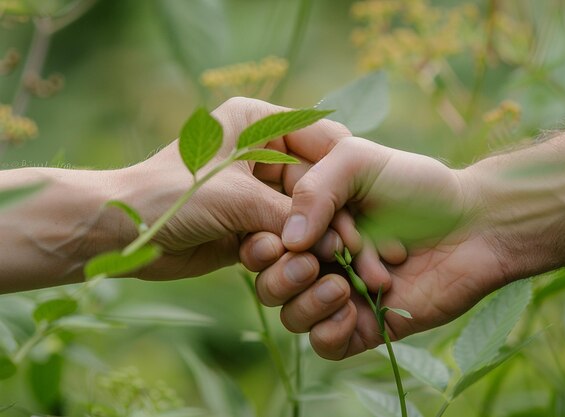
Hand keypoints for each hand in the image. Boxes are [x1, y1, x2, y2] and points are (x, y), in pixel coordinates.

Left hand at [115, 97, 350, 279]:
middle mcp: (261, 153)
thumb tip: (336, 244)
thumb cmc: (173, 196)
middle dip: (326, 217)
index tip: (362, 207)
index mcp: (258, 123)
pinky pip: (281, 239)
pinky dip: (286, 256)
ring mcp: (255, 191)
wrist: (123, 232)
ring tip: (318, 262)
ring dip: (305, 241)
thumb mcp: (239, 198)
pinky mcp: (249, 224)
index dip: (341, 176)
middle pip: (313, 184)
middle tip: (347, 249)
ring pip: (300, 215)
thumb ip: (290, 217)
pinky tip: (291, 269)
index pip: (319, 141)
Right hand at [240, 137, 505, 359]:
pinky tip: (352, 311)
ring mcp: (342, 294)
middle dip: (284, 276)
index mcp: (313, 224)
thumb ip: (316, 188)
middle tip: (318, 262)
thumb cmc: (419, 185)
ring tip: (345, 285)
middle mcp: (321, 260)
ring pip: (292, 317)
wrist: (475, 223)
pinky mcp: (366, 325)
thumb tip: (286, 240)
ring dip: (309, 303)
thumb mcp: (360, 161)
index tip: (295, 236)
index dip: (267, 245)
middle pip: (270, 284)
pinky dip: (328, 332)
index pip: (264, 244)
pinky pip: (326, 345)